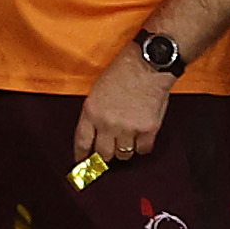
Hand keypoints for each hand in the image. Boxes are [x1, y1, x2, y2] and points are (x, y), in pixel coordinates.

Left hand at [70, 48, 171, 170]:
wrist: (146, 65)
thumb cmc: (122, 72)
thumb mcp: (98, 90)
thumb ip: (95, 113)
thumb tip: (96, 134)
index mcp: (91, 111)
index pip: (82, 142)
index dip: (81, 156)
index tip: (81, 164)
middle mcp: (107, 123)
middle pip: (103, 154)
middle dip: (104, 156)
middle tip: (108, 153)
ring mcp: (128, 128)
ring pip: (123, 155)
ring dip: (124, 150)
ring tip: (127, 139)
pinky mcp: (148, 130)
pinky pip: (143, 150)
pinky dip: (142, 146)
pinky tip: (141, 137)